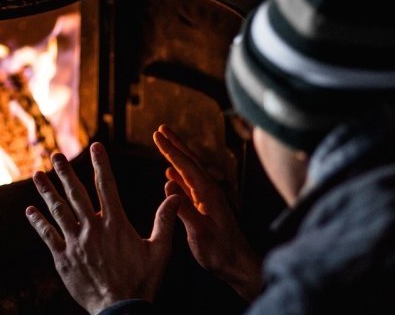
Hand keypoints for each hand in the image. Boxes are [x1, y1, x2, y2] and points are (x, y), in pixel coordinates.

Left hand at [26, 142, 180, 314]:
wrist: (120, 309)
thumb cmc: (143, 280)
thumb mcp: (160, 250)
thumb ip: (165, 220)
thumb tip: (175, 196)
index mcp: (115, 223)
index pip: (106, 186)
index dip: (101, 164)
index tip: (95, 147)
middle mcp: (92, 228)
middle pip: (76, 194)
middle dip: (65, 172)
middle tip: (56, 155)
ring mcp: (75, 243)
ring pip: (58, 211)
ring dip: (47, 192)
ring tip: (37, 175)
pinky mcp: (63, 259)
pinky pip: (47, 236)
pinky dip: (38, 222)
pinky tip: (30, 211)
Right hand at [153, 125, 262, 300]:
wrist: (238, 265)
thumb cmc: (221, 252)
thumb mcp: (200, 233)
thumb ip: (184, 209)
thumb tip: (168, 185)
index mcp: (208, 194)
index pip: (186, 166)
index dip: (170, 150)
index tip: (157, 135)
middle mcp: (209, 192)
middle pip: (190, 162)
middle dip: (175, 144)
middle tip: (161, 128)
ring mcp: (208, 199)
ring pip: (189, 172)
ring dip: (176, 157)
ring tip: (164, 144)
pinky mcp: (206, 208)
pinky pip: (189, 186)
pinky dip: (179, 176)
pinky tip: (170, 175)